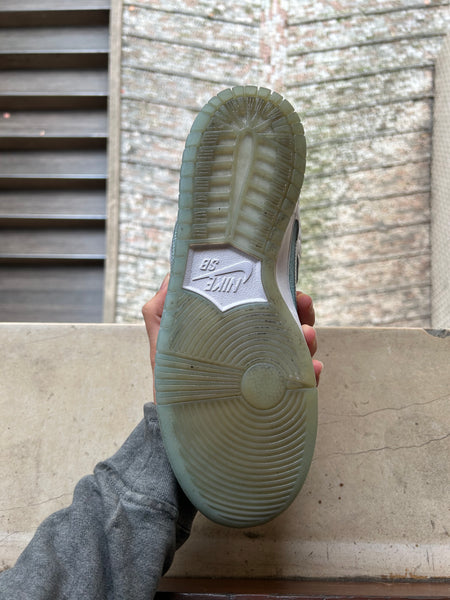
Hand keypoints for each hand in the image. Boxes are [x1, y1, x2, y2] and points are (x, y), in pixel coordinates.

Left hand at [142, 275, 322, 399]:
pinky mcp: (271, 398)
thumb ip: (162, 309)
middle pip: (287, 326)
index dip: (278, 293)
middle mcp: (253, 351)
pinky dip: (310, 376)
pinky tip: (312, 370)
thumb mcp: (164, 340)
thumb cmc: (171, 381)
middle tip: (303, 301)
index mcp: (234, 332)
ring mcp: (264, 374)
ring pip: (298, 351)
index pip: (262, 308)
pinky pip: (298, 385)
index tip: (287, 284)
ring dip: (308, 339)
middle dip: (301, 312)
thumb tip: (173, 274)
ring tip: (307, 334)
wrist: (176, 424)